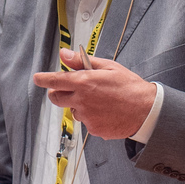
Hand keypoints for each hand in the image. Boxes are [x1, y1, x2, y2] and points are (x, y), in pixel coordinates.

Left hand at [32, 49, 157, 139]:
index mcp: (84, 82)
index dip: (44, 79)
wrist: (146, 111)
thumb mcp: (108, 67)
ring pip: (74, 110)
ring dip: (80, 105)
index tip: (38, 78)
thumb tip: (65, 54)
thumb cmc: (130, 87)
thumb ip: (82, 61)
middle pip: (56, 98)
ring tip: (101, 101)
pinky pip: (86, 121)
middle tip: (70, 89)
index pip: (55, 81)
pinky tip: (107, 112)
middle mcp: (82, 100)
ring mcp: (87, 117)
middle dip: (58, 93)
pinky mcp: (93, 129)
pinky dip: (93, 117)